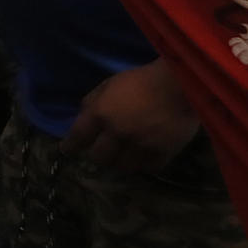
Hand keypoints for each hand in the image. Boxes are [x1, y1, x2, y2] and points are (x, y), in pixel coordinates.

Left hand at [63, 60, 200, 172]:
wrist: (180, 84)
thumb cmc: (142, 79)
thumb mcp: (110, 83)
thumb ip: (94, 100)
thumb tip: (83, 115)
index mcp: (101, 113)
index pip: (79, 136)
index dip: (70, 146)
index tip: (67, 150)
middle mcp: (117, 132)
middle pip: (99, 157)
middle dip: (97, 156)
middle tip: (100, 153)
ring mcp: (140, 145)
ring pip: (122, 167)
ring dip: (119, 163)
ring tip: (121, 158)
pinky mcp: (162, 153)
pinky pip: (147, 168)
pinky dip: (142, 165)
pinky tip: (142, 160)